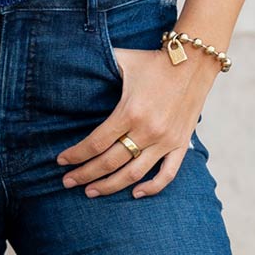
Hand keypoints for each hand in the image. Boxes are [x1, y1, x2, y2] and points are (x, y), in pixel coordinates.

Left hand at [56, 46, 213, 198]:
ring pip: (133, 174)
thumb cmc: (153, 61)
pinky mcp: (181, 144)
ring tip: (91, 191)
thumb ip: (97, 65)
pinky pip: (167, 174)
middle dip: (85, 174)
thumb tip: (71, 64)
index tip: (61, 161)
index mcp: (130, 111)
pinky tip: (135, 194)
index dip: (76, 155)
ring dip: (110, 186)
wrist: (193, 61)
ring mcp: (166, 140)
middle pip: (109, 163)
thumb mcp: (122, 60)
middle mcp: (148, 130)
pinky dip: (152, 188)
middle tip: (67, 182)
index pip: (96, 143)